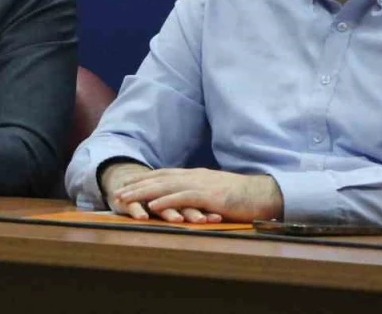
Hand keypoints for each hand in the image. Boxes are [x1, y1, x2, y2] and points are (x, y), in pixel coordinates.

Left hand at [114, 167, 281, 222]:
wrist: (265, 195)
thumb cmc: (242, 197)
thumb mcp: (214, 193)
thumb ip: (198, 194)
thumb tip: (184, 201)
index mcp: (195, 175)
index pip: (163, 175)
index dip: (143, 179)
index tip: (126, 185)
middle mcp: (194, 176)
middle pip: (159, 178)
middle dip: (136, 185)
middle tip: (117, 193)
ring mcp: (202, 184)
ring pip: (165, 186)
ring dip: (143, 192)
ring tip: (126, 198)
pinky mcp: (210, 196)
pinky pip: (183, 197)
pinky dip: (166, 200)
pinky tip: (152, 205)